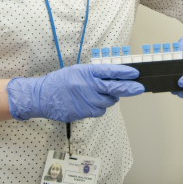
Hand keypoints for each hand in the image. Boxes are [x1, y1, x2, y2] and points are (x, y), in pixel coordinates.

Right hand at [7, 64, 143, 121]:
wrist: (43, 96)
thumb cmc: (61, 82)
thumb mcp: (78, 71)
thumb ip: (95, 74)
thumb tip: (115, 77)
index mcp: (87, 72)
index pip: (110, 71)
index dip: (125, 72)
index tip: (135, 74)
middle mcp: (88, 86)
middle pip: (114, 87)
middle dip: (130, 88)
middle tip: (139, 88)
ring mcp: (86, 100)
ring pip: (109, 102)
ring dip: (109, 98)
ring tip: (99, 94)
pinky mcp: (84, 112)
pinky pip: (100, 111)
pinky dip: (99, 108)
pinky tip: (91, 103)